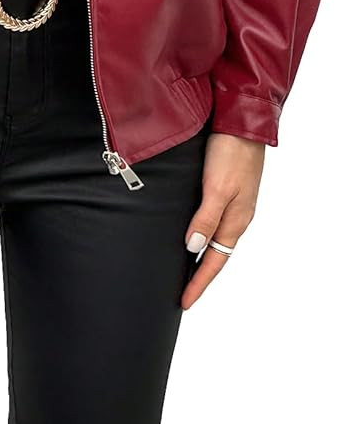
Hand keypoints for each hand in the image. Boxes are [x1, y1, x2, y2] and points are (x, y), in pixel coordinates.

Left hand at [181, 131, 264, 309]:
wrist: (242, 122)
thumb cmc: (231, 152)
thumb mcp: (217, 188)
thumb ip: (205, 219)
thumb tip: (193, 248)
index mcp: (236, 220)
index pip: (214, 262)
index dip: (198, 283)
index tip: (183, 301)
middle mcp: (236, 215)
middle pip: (215, 254)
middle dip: (199, 275)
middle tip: (181, 291)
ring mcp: (232, 202)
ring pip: (214, 237)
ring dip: (200, 255)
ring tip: (183, 268)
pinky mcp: (226, 188)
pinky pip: (212, 220)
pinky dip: (201, 233)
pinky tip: (191, 231)